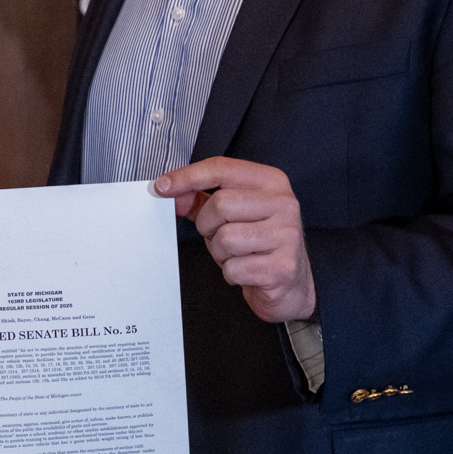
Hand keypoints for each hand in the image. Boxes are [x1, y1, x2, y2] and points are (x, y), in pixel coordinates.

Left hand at [157, 156, 316, 322]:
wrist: (292, 285)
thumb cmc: (257, 245)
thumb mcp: (231, 215)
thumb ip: (199, 199)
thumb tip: (166, 190)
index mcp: (272, 181)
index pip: (221, 168)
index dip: (187, 176)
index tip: (160, 187)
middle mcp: (284, 203)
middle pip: (220, 204)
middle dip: (208, 226)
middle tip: (221, 237)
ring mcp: (287, 235)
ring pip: (225, 238)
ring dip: (220, 253)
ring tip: (237, 255)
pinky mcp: (283, 267)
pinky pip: (234, 268)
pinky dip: (231, 274)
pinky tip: (246, 272)